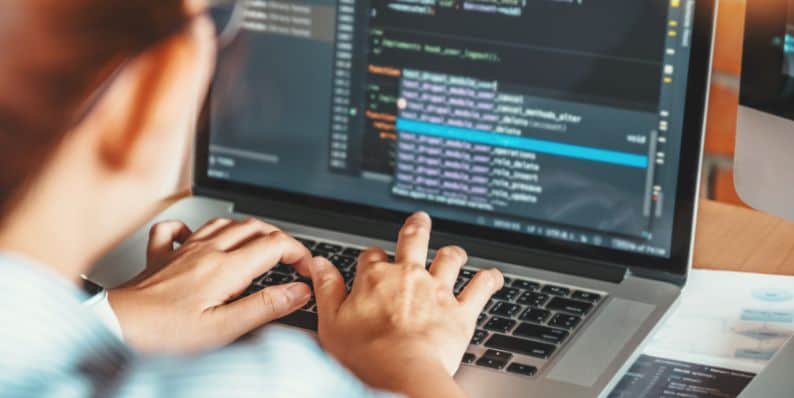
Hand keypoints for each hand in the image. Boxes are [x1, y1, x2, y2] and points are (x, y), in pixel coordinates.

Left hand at [108, 218, 312, 352]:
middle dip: (279, 238)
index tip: (306, 269)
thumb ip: (264, 306)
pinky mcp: (161, 257)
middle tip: (290, 259)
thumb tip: (298, 291)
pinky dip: (194, 228)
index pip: (274, 244)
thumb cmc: (164, 334)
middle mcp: (206, 251)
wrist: (115, 328)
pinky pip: (178, 229)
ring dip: (248, 230)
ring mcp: (182, 250)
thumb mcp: (223, 328)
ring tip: (259, 245)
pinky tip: (198, 238)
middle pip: (254, 227)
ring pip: (224, 223)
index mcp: (225, 268)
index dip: (298, 253)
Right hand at [311, 212, 503, 396]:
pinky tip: (494, 276)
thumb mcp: (331, 321)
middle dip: (416, 228)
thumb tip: (319, 263)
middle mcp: (409, 277)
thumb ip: (327, 288)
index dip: (373, 259)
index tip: (373, 264)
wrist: (402, 373)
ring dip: (453, 253)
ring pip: (450, 258)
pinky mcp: (461, 312)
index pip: (372, 256)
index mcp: (375, 278)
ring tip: (455, 251)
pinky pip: (481, 288)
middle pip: (413, 241)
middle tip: (419, 220)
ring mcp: (438, 292)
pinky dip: (489, 279)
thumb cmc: (364, 355)